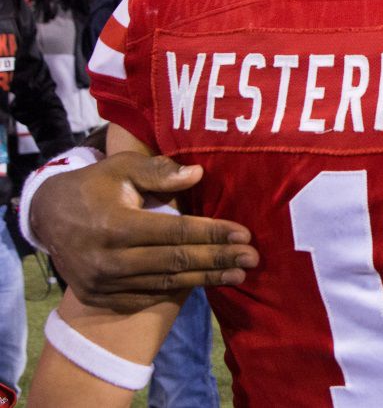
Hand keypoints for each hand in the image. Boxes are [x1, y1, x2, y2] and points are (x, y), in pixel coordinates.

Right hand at [31, 151, 258, 312]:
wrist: (46, 217)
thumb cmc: (94, 186)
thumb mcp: (121, 168)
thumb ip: (159, 172)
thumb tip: (197, 175)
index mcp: (115, 226)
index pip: (176, 233)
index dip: (213, 234)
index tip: (244, 234)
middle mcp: (108, 260)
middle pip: (176, 263)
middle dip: (218, 260)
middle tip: (252, 259)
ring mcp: (103, 284)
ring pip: (165, 283)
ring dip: (206, 279)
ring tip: (238, 274)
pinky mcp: (100, 298)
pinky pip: (147, 296)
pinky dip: (178, 290)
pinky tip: (205, 282)